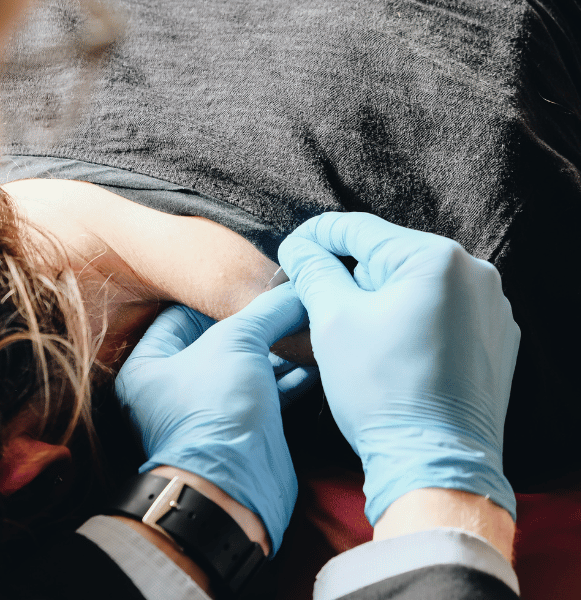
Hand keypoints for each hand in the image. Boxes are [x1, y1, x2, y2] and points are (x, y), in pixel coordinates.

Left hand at [115, 284, 305, 554]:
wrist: (235, 486)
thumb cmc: (216, 411)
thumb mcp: (237, 342)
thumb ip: (265, 310)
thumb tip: (294, 288)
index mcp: (148, 364)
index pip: (181, 314)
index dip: (217, 295)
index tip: (251, 280)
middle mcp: (172, 387)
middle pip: (217, 338)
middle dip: (254, 321)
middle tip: (286, 299)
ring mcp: (208, 409)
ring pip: (245, 365)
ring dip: (276, 347)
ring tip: (306, 324)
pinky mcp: (240, 427)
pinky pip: (265, 390)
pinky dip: (289, 375)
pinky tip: (313, 358)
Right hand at [278, 212, 518, 524]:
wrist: (434, 464)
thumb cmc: (382, 392)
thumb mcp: (332, 321)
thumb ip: (313, 270)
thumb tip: (300, 246)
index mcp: (435, 258)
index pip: (357, 230)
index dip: (313, 239)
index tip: (288, 255)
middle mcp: (474, 273)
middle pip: (387, 257)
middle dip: (344, 274)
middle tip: (307, 298)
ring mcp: (490, 308)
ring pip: (413, 285)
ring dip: (374, 297)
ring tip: (342, 327)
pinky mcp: (494, 339)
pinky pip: (440, 312)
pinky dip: (406, 319)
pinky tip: (382, 346)